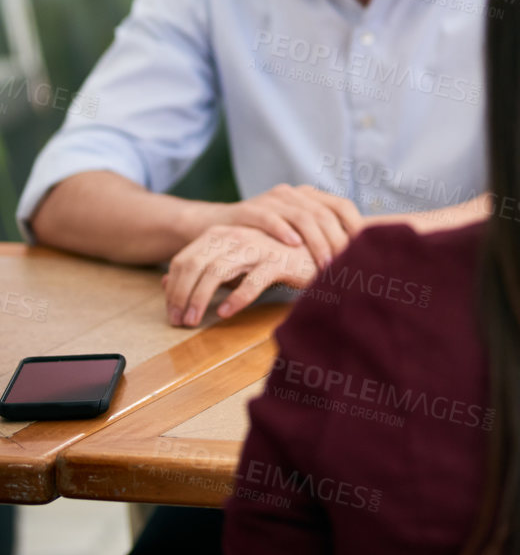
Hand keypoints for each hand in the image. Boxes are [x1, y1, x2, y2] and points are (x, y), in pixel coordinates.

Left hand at [163, 225, 319, 326]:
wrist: (322, 252)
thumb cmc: (274, 258)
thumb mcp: (232, 262)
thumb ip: (201, 269)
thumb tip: (163, 282)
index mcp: (223, 233)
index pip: (184, 259)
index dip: (172, 288)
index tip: (171, 313)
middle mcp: (237, 236)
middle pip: (195, 265)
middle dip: (181, 295)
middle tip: (179, 322)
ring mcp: (258, 246)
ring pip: (217, 271)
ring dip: (200, 299)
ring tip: (195, 321)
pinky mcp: (280, 261)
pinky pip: (252, 281)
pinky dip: (236, 298)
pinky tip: (226, 312)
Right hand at [215, 184, 363, 268]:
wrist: (215, 230)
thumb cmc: (264, 241)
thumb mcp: (296, 238)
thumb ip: (321, 242)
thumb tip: (359, 262)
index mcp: (311, 197)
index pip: (343, 207)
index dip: (356, 227)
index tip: (367, 252)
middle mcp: (294, 194)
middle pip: (326, 214)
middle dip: (339, 241)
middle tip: (348, 265)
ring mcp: (271, 199)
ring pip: (303, 216)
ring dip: (317, 241)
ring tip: (326, 264)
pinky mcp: (248, 209)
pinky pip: (269, 217)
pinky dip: (283, 230)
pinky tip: (294, 244)